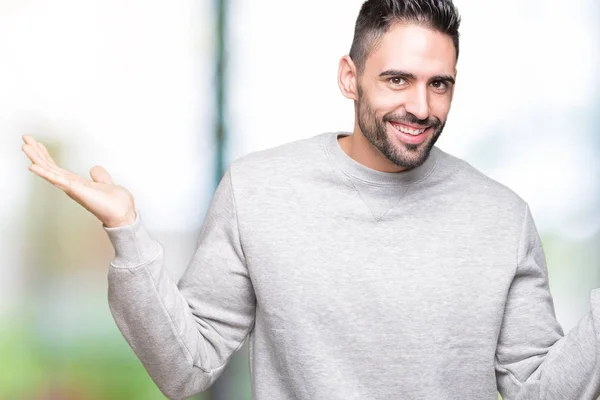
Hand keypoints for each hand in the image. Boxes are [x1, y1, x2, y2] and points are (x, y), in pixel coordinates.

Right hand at [21, 135, 136, 227]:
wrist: (123, 213)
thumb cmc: (115, 204)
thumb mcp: (106, 184)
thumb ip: (99, 176)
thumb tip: (94, 169)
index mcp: (77, 183)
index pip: (57, 168)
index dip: (47, 156)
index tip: (38, 144)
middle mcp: (71, 185)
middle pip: (49, 167)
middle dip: (37, 153)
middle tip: (25, 139)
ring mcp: (72, 188)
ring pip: (49, 171)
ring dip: (36, 159)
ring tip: (24, 147)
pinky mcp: (76, 190)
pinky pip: (57, 180)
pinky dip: (45, 173)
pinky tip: (33, 166)